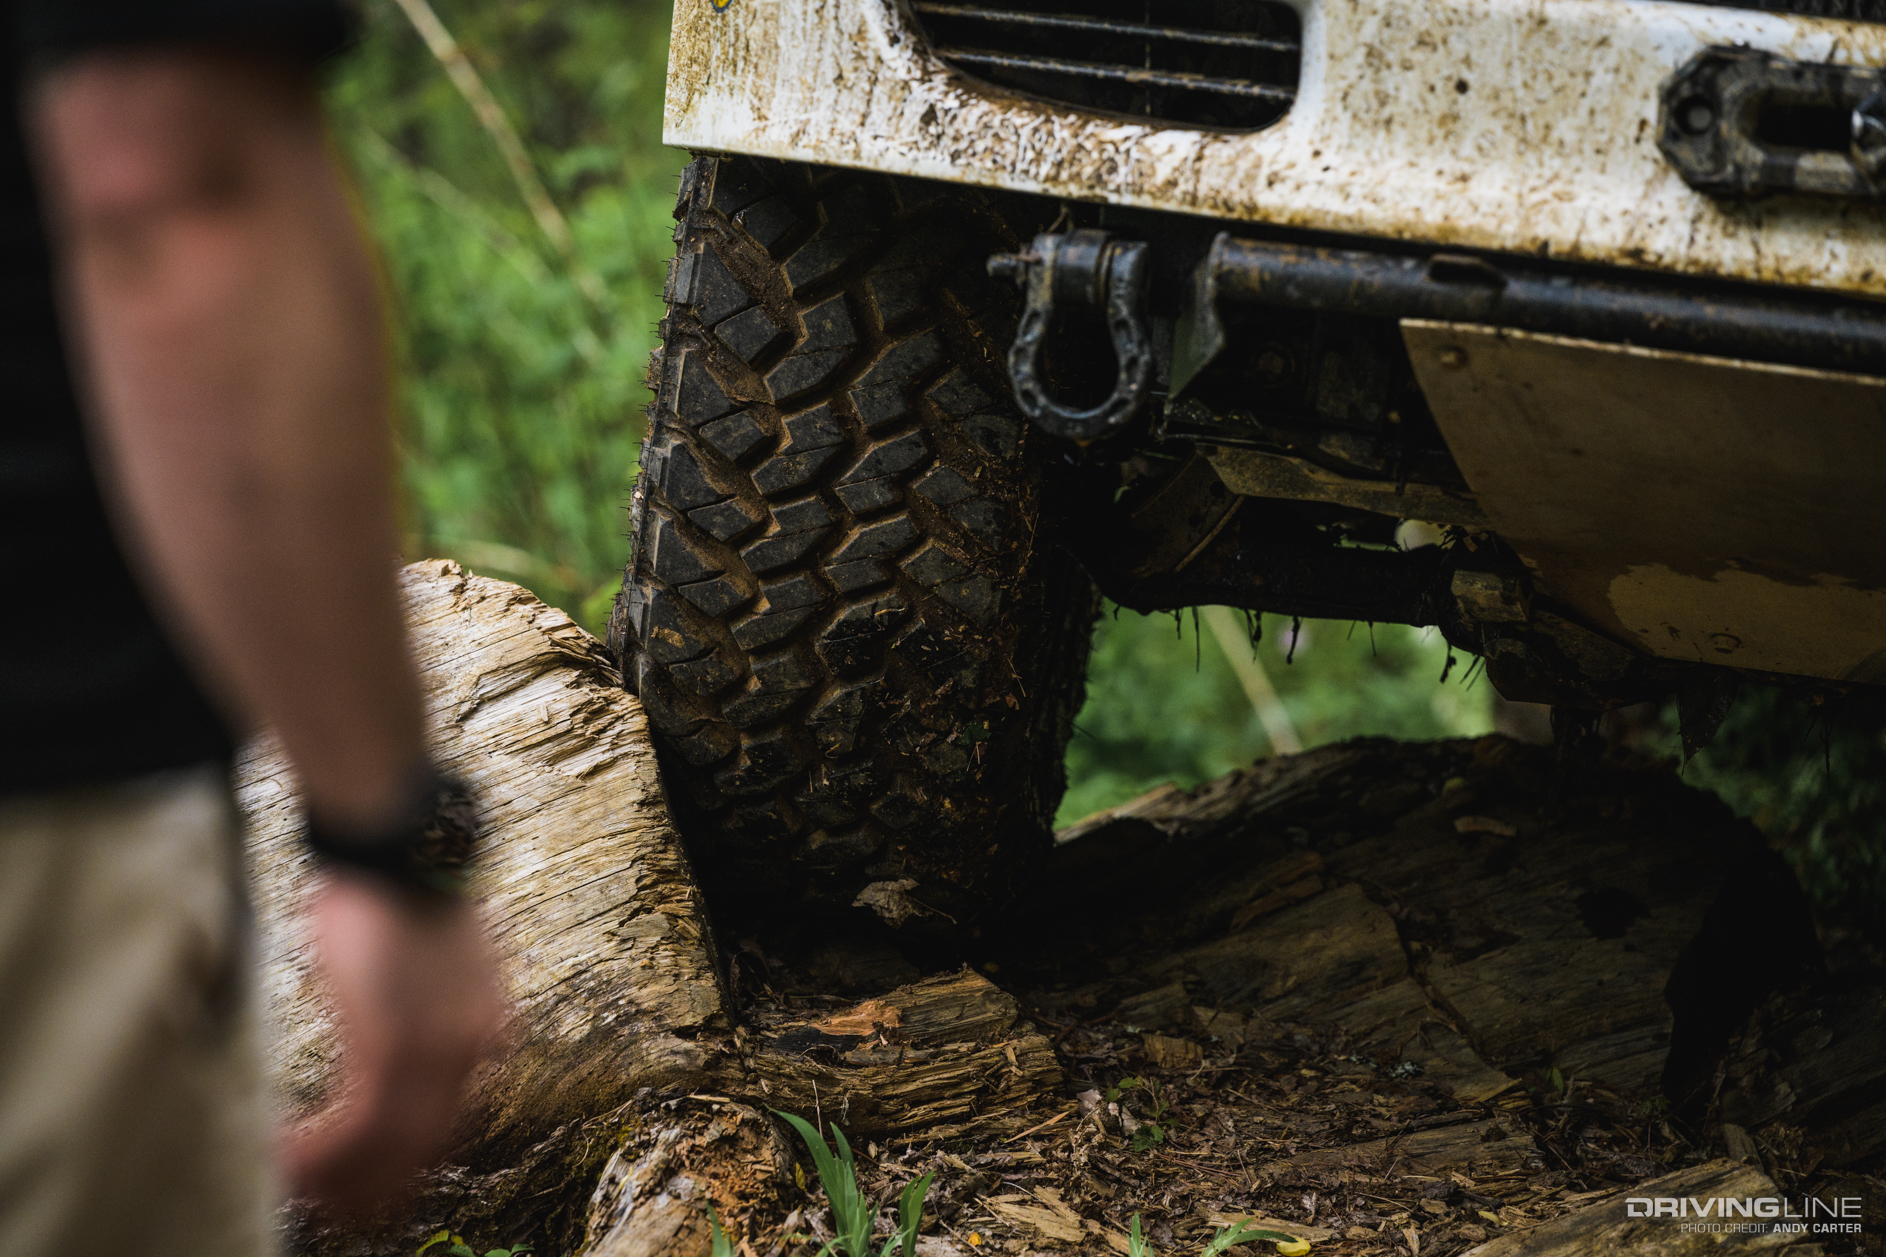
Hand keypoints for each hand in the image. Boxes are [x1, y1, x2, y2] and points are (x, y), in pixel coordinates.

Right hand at [278, 870, 503, 1214]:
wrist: (399, 844)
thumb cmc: (397, 889)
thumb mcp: (426, 958)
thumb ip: (422, 1004)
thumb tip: (389, 1032)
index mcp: (488, 1028)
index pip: (451, 1118)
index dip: (406, 1158)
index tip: (371, 1179)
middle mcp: (473, 1048)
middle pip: (427, 1146)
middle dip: (376, 1187)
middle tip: (335, 1210)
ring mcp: (438, 1050)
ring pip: (390, 1147)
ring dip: (338, 1176)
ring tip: (297, 1188)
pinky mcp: (393, 1044)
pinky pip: (359, 1125)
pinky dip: (320, 1149)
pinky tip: (287, 1156)